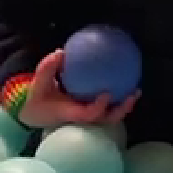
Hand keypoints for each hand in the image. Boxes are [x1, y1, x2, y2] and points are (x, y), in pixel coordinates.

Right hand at [19, 49, 139, 128]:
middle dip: (121, 110)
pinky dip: (118, 98)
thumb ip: (47, 68)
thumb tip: (60, 52)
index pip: (87, 114)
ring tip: (136, 91)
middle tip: (132, 95)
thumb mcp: (38, 83)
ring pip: (110, 116)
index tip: (107, 94)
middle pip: (106, 120)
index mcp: (70, 114)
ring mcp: (88, 116)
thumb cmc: (38, 98)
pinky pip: (108, 107)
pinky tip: (126, 82)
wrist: (35, 113)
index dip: (98, 107)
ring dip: (124, 106)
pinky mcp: (91, 112)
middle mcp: (82, 118)